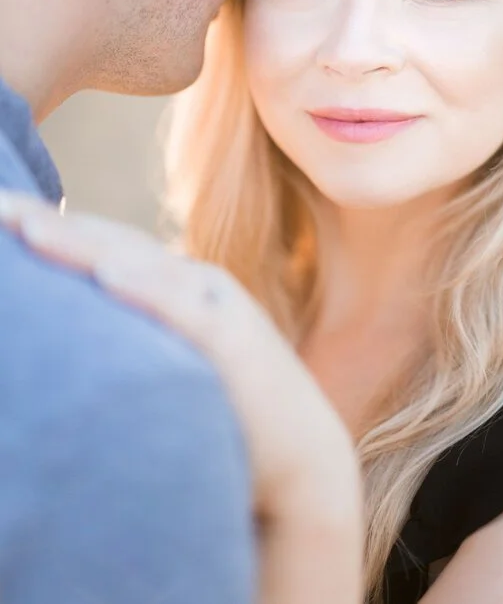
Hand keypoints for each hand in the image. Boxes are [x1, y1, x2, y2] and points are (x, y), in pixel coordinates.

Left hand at [0, 190, 363, 603]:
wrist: (300, 460)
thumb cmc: (230, 419)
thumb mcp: (172, 367)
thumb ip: (136, 343)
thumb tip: (77, 340)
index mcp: (177, 288)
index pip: (105, 247)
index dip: (54, 228)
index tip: (1, 215)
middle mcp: (194, 285)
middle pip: (112, 244)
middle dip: (51, 224)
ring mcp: (216, 308)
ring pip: (141, 265)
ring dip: (83, 244)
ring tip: (28, 229)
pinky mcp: (234, 340)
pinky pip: (184, 308)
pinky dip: (146, 286)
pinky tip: (106, 273)